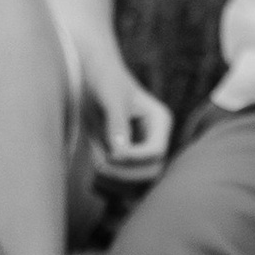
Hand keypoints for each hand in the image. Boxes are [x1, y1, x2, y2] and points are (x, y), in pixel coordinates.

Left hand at [87, 68, 173, 184]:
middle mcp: (155, 137)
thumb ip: (116, 122)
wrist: (94, 75)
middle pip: (151, 171)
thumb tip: (120, 152)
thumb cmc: (105, 79)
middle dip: (125, 172)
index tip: (110, 154)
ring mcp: (142, 148)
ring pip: (136, 179)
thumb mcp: (110, 97)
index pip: (156, 152)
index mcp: (160, 121)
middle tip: (100, 163)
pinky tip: (95, 159)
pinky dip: (108, 175)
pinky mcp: (128, 156)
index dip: (135, 159)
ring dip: (114, 175)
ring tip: (95, 156)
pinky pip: (122, 177)